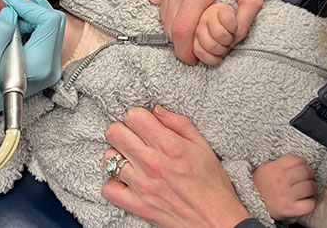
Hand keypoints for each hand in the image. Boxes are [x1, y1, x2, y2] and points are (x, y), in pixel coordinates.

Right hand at [0, 0, 64, 126]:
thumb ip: (1, 30)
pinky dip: (30, 22)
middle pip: (54, 22)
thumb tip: (12, 11)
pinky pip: (43, 34)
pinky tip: (14, 20)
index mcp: (39, 66)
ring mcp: (47, 65)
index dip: (30, 5)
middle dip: (32, 6)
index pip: (49, 22)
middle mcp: (49, 67)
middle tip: (11, 0)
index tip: (9, 0)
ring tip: (10, 9)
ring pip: (50, 26)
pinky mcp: (41, 63)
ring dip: (31, 13)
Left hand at [101, 106, 250, 227]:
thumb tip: (156, 110)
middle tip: (134, 139)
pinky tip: (126, 181)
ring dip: (119, 156)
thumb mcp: (203, 146)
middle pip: (114, 132)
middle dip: (123, 131)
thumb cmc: (213, 185)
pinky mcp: (137, 205)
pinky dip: (114, 184)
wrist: (218, 222)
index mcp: (169, 145)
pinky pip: (108, 189)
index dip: (137, 117)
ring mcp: (141, 185)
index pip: (133, 116)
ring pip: (109, 158)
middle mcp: (152, 163)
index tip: (143, 124)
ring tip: (132, 160)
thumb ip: (178, 124)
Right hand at [149, 0, 302, 64]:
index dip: (184, 51)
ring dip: (174, 24)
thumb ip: (241, 26)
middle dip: (180, 40)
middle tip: (196, 43)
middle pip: (169, 24)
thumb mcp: (253, 2)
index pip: (181, 30)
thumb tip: (226, 44)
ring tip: (193, 25)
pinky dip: (166, 6)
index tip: (191, 59)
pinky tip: (182, 6)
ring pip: (162, 11)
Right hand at [252, 155, 316, 220]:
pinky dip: (310, 203)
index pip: (297, 159)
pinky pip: (310, 204)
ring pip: (311, 187)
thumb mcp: (265, 168)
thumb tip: (300, 163)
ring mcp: (286, 195)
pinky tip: (304, 201)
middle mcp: (281, 181)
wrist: (251, 204)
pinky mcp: (291, 209)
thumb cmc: (261, 186)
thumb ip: (281, 164)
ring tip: (305, 190)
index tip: (300, 167)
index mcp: (274, 169)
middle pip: (306, 172)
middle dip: (308, 174)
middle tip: (305, 178)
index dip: (301, 163)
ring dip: (311, 188)